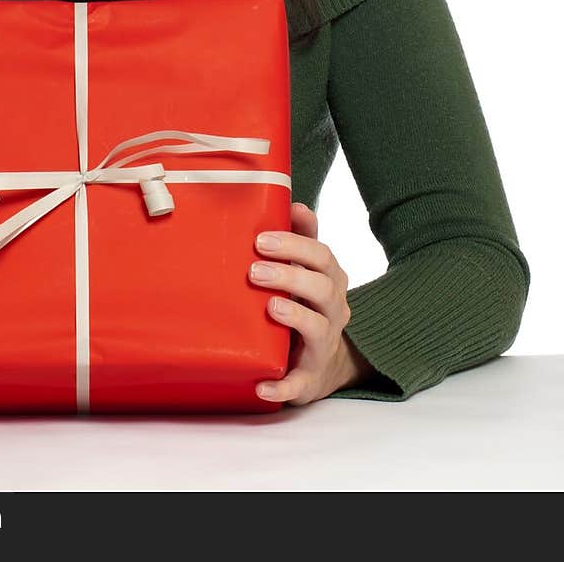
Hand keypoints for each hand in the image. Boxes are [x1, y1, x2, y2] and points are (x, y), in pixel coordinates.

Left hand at [249, 202, 361, 405]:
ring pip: (318, 328)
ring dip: (294, 316)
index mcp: (329, 279)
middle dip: (289, 274)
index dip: (294, 244)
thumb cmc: (306, 303)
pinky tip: (261, 384)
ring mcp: (324, 344)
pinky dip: (282, 386)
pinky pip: (300, 384)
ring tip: (270, 307)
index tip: (261, 238)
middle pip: (321, 286)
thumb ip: (299, 238)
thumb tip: (290, 201)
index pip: (321, 255)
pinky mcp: (310, 378)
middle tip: (254, 269)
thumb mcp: (305, 270)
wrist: (320, 363)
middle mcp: (333, 309)